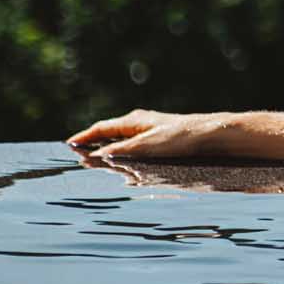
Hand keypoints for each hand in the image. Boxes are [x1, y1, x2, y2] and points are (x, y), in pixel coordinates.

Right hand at [67, 108, 223, 158]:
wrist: (214, 133)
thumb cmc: (182, 137)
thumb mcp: (146, 146)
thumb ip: (121, 151)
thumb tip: (97, 155)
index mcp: (134, 120)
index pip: (102, 128)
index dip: (85, 137)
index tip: (69, 144)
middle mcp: (142, 122)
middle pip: (111, 131)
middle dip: (94, 141)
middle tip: (79, 152)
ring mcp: (154, 129)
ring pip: (125, 138)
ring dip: (110, 147)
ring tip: (97, 158)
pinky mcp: (165, 138)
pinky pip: (137, 144)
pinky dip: (126, 151)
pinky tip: (129, 162)